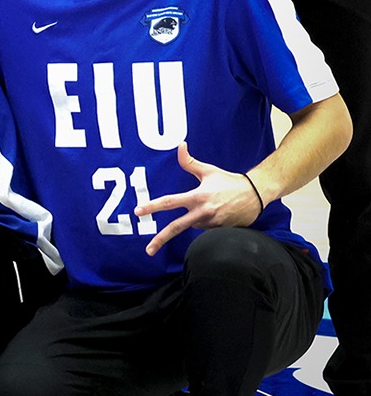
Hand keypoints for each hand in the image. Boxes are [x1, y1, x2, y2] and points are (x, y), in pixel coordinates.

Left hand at [134, 141, 264, 255]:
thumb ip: (189, 162)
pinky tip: (217, 213)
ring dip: (193, 220)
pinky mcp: (221, 231)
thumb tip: (180, 145)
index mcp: (197, 197)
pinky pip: (205, 229)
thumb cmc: (230, 181)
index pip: (170, 202)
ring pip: (193, 226)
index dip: (152, 206)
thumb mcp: (208, 171)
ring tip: (211, 206)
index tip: (138, 212)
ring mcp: (212, 223)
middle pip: (176, 227)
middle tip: (148, 249)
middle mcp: (203, 212)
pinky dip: (205, 222)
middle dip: (160, 239)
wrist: (256, 194)